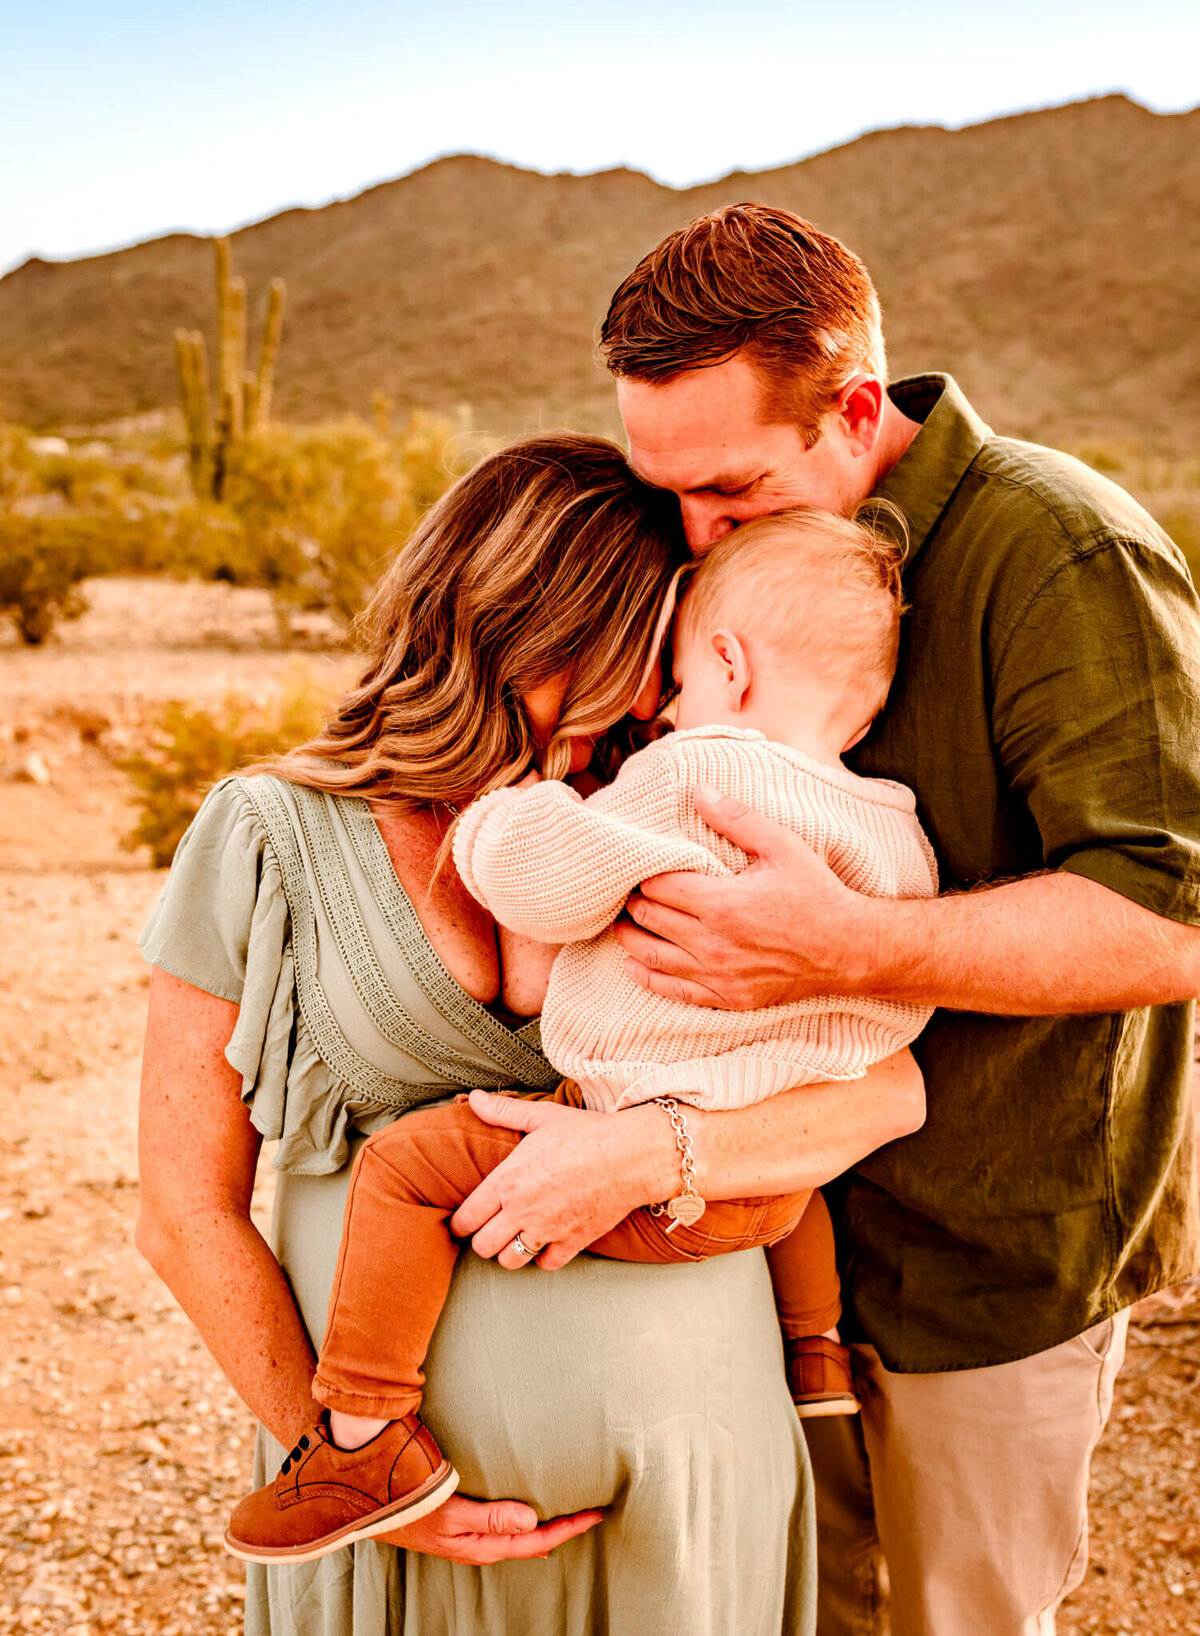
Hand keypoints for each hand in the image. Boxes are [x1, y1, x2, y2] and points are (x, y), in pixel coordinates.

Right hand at [375, 1492, 601, 1562]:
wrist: (372, 1510)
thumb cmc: (409, 1509)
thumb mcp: (449, 1511)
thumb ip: (490, 1517)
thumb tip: (533, 1518)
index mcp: (483, 1546)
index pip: (537, 1539)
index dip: (568, 1528)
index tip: (596, 1513)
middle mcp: (483, 1545)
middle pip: (534, 1541)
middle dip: (565, 1528)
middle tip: (595, 1511)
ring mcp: (473, 1538)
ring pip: (521, 1536)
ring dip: (546, 1524)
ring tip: (572, 1511)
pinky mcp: (465, 1527)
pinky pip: (505, 1527)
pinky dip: (525, 1520)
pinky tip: (531, 1514)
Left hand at [449, 1091, 669, 1269]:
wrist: (631, 1155)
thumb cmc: (587, 1133)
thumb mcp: (542, 1116)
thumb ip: (503, 1112)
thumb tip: (472, 1098)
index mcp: (508, 1180)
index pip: (467, 1217)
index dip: (460, 1223)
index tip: (464, 1220)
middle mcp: (522, 1210)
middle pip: (482, 1246)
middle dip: (482, 1239)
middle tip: (489, 1229)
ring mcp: (547, 1230)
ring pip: (510, 1261)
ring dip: (509, 1252)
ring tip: (514, 1238)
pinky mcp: (572, 1243)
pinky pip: (545, 1264)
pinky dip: (543, 1257)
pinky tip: (546, 1242)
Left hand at [613, 784, 880, 1009]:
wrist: (847, 949)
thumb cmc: (816, 894)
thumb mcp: (782, 847)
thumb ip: (737, 818)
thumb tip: (699, 791)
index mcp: (722, 903)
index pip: (659, 885)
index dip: (645, 874)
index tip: (642, 866)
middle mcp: (713, 942)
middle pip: (650, 918)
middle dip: (635, 901)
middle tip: (630, 890)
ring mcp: (718, 974)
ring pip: (652, 955)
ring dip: (630, 937)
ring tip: (622, 923)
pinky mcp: (726, 998)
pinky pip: (674, 990)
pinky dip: (647, 976)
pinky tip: (634, 964)